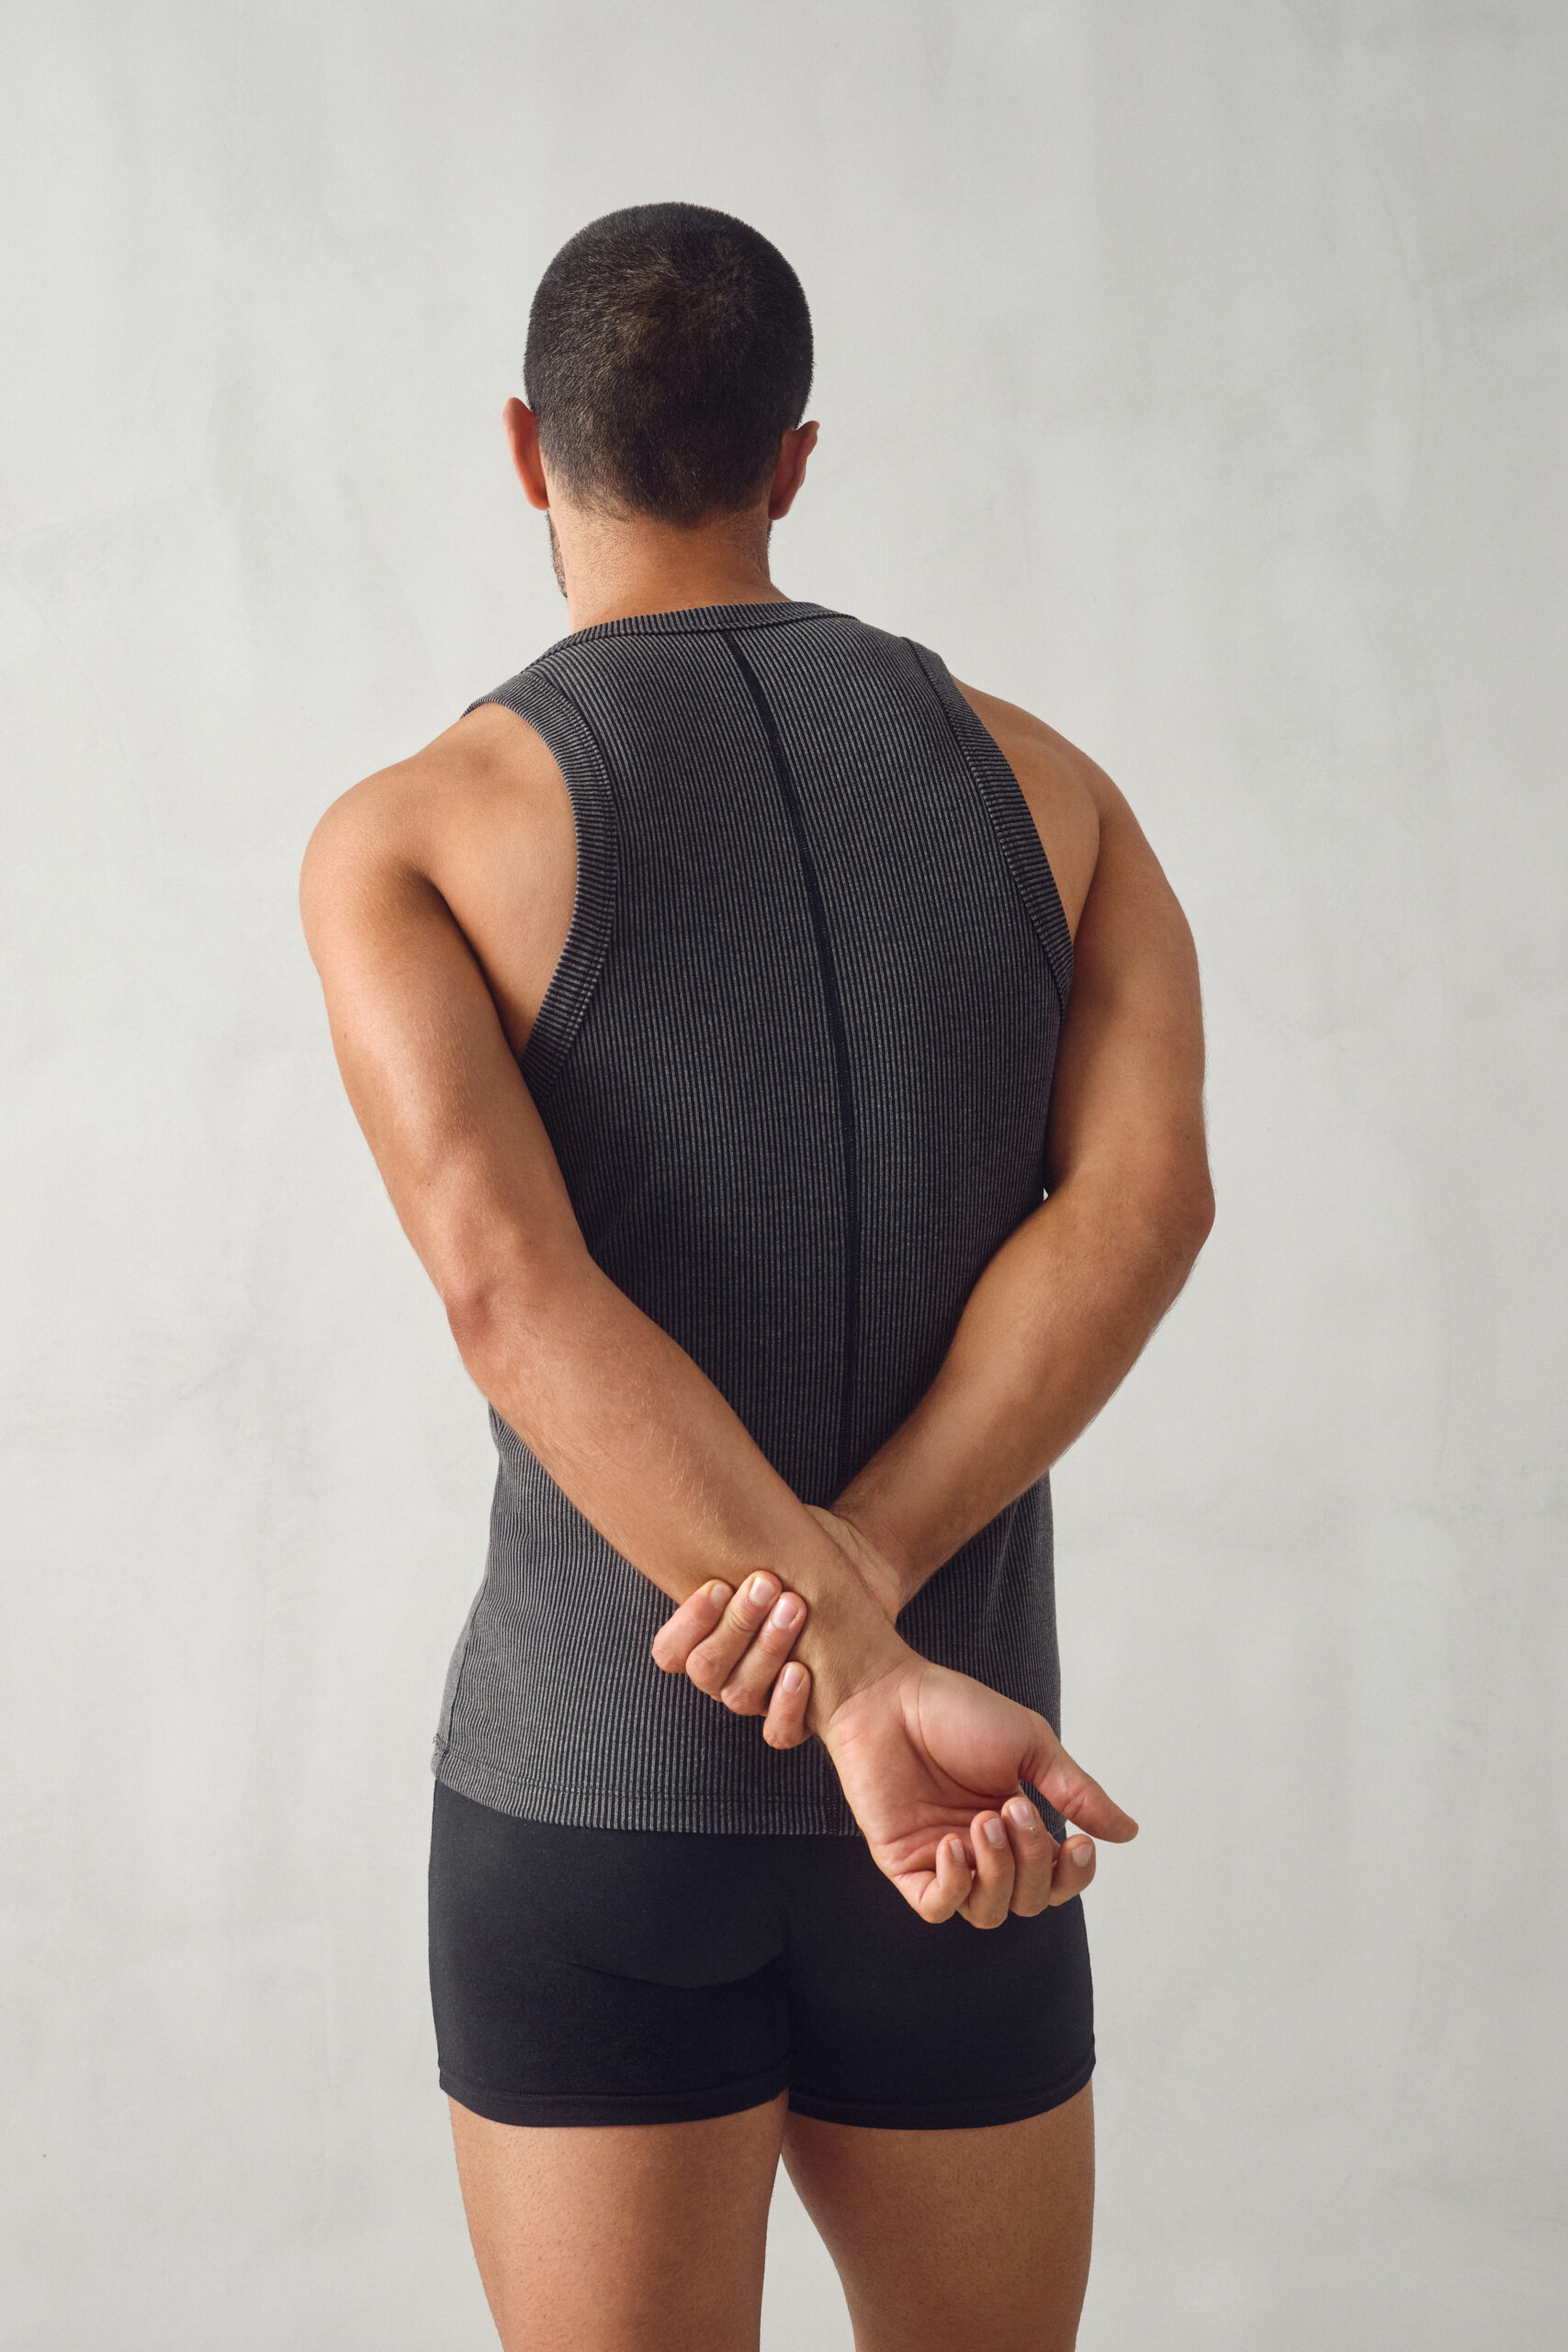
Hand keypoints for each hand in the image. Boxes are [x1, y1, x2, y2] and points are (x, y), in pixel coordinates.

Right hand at [648, 1509, 903, 1745]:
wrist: (862, 1565)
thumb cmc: (805, 1549)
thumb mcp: (764, 1536)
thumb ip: (729, 1537)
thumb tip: (698, 1505)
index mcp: (707, 1632)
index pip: (671, 1651)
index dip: (688, 1625)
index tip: (718, 1586)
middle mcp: (727, 1670)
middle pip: (707, 1670)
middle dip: (736, 1626)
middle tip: (767, 1584)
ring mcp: (761, 1695)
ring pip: (740, 1695)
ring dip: (766, 1651)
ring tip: (796, 1607)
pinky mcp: (801, 1713)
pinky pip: (779, 1731)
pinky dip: (787, 1705)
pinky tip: (803, 1671)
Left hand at [817, 1644, 1138, 1926]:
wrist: (889, 1695)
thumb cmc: (956, 1710)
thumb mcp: (1031, 1745)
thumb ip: (1076, 1792)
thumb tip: (1128, 1832)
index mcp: (1016, 1825)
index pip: (1056, 1879)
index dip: (1073, 1876)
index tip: (1078, 1843)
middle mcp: (982, 1850)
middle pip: (1028, 1900)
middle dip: (1032, 1861)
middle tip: (1013, 1808)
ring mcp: (942, 1860)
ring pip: (988, 1911)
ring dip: (996, 1871)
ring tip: (982, 1820)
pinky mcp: (904, 1863)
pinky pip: (937, 1907)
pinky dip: (955, 1886)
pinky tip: (953, 1846)